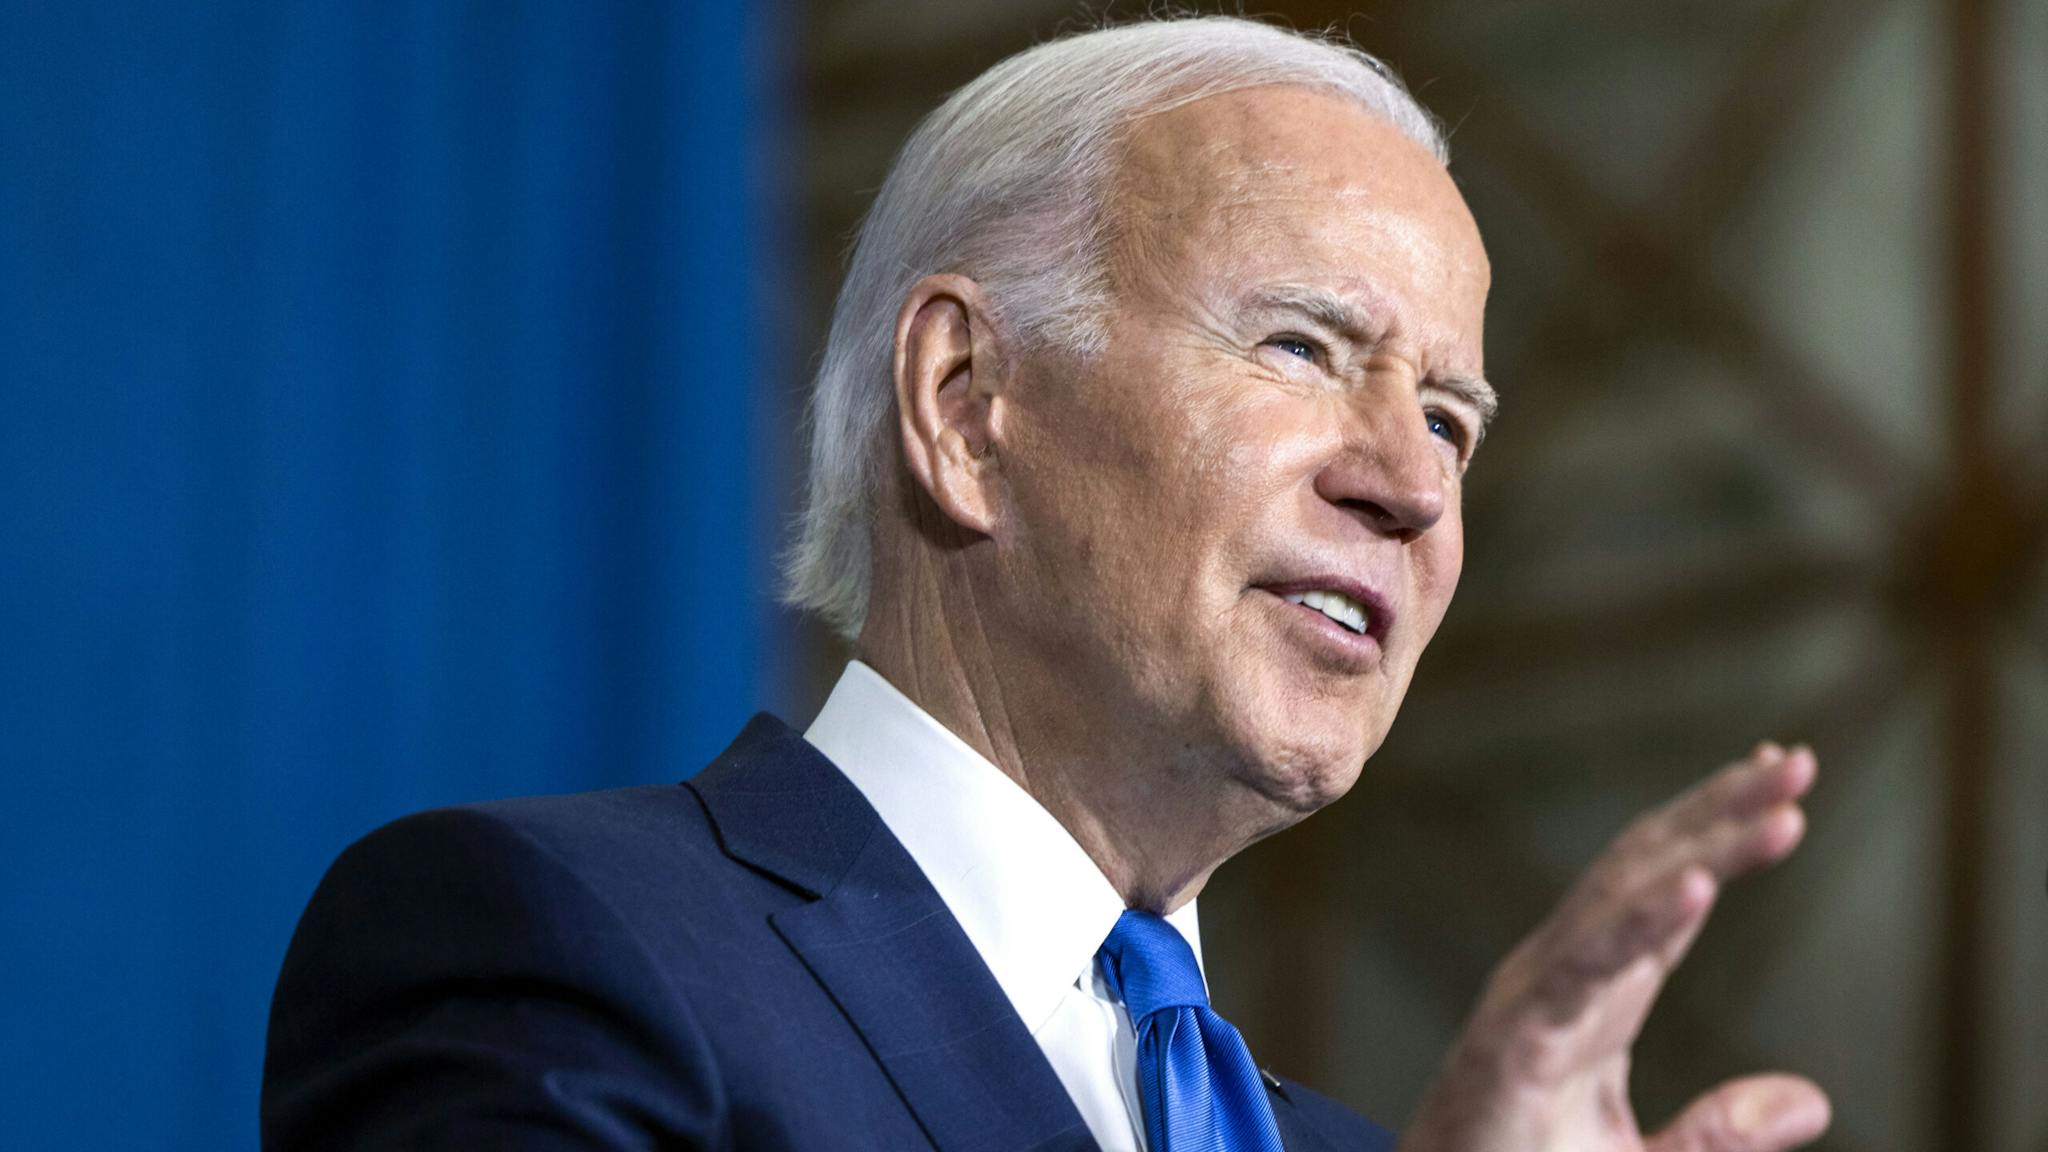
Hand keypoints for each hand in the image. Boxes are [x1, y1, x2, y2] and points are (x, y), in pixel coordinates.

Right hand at [1400, 743, 1829, 1151]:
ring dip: (1703, 844)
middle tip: (1794, 760)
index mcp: (1592, 997)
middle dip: (1720, 810)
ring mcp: (1535, 998)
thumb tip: (1813, 1099)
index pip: (1664, 895)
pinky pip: (1585, 966)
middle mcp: (1561, 977)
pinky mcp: (1516, 1037)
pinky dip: (1640, 922)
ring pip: (1623, 898)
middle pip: (1647, 872)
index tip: (1779, 781)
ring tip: (1774, 801)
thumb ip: (1720, 1132)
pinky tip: (1698, 887)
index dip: (1717, 831)